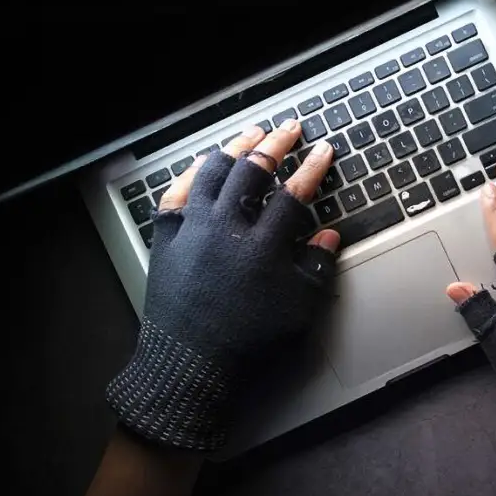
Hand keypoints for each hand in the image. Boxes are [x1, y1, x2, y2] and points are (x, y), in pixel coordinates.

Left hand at [106, 121, 340, 450]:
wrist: (190, 366)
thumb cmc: (249, 342)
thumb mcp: (298, 310)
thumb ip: (316, 268)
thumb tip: (328, 235)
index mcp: (262, 246)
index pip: (294, 194)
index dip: (313, 169)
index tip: (324, 151)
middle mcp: (225, 228)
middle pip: (252, 171)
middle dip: (276, 145)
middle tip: (290, 129)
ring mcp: (192, 229)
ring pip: (213, 172)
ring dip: (235, 149)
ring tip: (250, 135)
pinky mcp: (166, 238)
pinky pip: (178, 193)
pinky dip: (193, 173)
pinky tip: (204, 163)